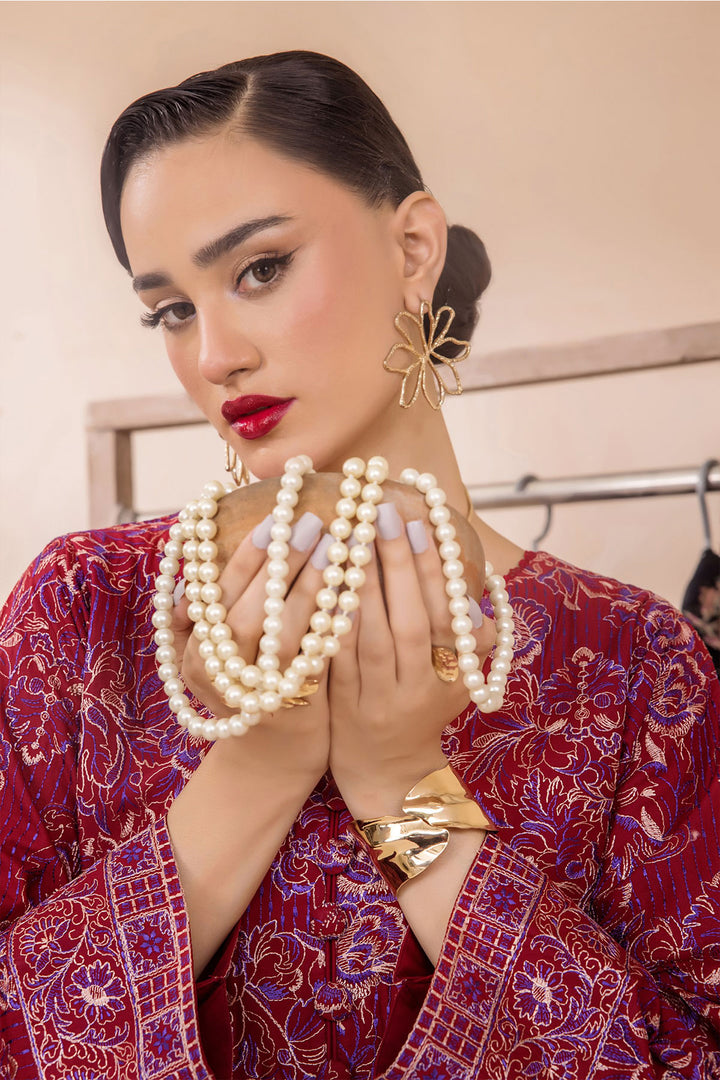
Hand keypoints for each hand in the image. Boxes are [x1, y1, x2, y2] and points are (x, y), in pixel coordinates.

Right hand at [171, 519, 331, 783]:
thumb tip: (195, 574)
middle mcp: (216, 673)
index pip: (216, 593)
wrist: (271, 761)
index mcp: (194, 650)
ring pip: (279, 633)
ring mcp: (254, 692)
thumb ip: (206, 616)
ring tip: (337, 547)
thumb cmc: (251, 688)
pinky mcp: (292, 707)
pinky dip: (331, 622)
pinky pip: (312, 657)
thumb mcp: (216, 655)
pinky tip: (352, 592)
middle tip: (311, 522)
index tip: (273, 518)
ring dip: (310, 586)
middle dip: (280, 562)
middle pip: (245, 610)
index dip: (245, 555)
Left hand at [327, 504, 495, 818]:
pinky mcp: (339, 706)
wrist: (386, 773)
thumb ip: (471, 637)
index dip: (435, 571)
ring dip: (359, 585)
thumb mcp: (459, 679)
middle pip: (408, 622)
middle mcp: (417, 690)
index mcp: (452, 676)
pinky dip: (329, 620)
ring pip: (369, 638)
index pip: (445, 616)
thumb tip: (472, 587)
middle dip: (396, 564)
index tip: (421, 522)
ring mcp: (377, 700)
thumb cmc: (424, 708)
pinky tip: (321, 582)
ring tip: (348, 535)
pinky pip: (334, 658)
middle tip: (380, 512)